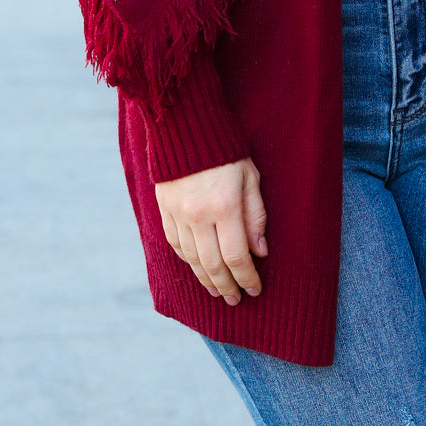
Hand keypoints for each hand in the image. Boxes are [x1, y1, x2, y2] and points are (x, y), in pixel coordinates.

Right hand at [155, 159, 266, 304]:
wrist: (186, 125)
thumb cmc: (227, 151)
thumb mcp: (250, 177)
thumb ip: (255, 215)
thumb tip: (260, 251)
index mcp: (224, 206)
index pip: (236, 256)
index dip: (247, 277)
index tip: (256, 289)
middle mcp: (198, 215)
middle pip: (212, 264)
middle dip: (227, 285)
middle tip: (236, 300)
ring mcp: (177, 214)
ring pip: (192, 259)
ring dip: (206, 279)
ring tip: (218, 291)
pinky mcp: (164, 209)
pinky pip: (175, 244)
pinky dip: (188, 261)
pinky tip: (197, 268)